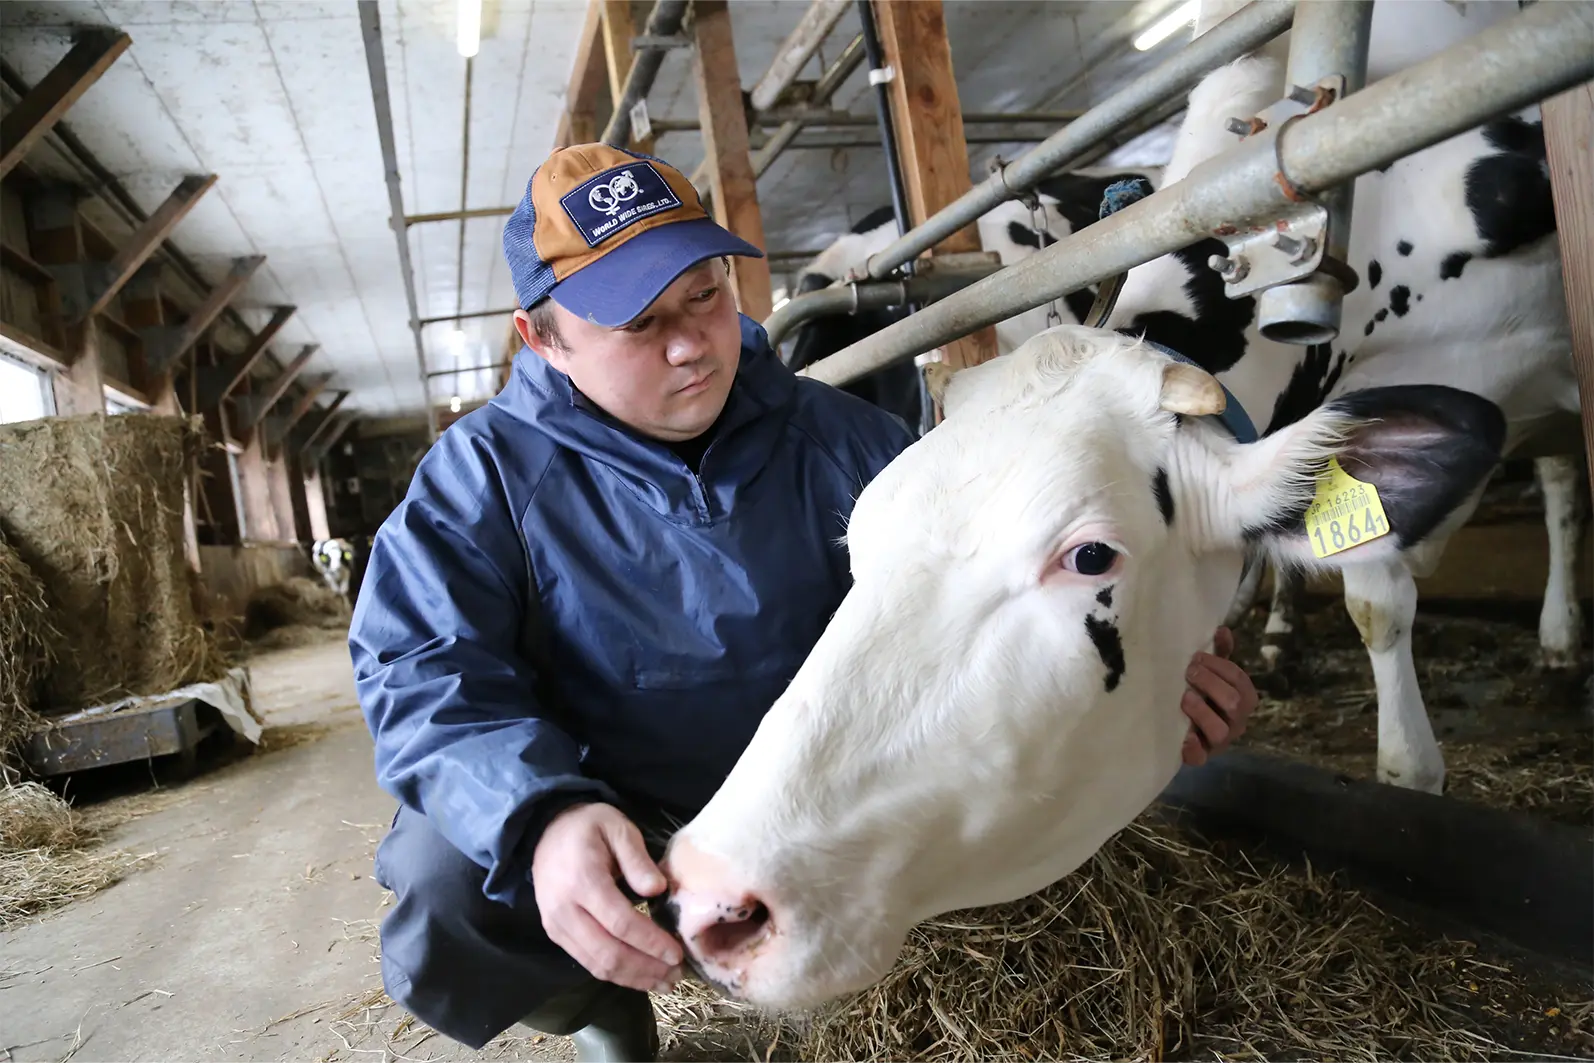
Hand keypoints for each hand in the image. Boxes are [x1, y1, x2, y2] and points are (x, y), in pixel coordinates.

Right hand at [532, 802, 684, 993]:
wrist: (545, 831)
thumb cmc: (588, 827)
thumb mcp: (617, 828)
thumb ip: (638, 859)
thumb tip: (658, 889)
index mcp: (583, 880)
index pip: (621, 923)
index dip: (650, 942)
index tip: (677, 952)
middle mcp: (565, 910)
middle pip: (609, 952)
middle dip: (646, 968)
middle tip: (677, 973)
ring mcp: (557, 926)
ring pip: (597, 965)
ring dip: (633, 979)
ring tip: (664, 981)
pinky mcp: (556, 935)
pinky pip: (587, 962)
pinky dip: (615, 975)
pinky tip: (639, 976)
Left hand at [1180, 626, 1258, 765]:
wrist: (1180, 725)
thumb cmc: (1202, 692)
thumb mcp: (1210, 672)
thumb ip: (1218, 653)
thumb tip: (1221, 629)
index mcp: (1243, 698)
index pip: (1239, 679)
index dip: (1219, 666)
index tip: (1195, 657)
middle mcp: (1236, 721)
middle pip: (1234, 703)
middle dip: (1211, 684)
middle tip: (1189, 672)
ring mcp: (1219, 741)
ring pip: (1221, 731)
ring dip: (1203, 712)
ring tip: (1184, 697)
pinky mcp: (1200, 756)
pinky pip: (1200, 757)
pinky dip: (1193, 748)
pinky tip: (1183, 736)